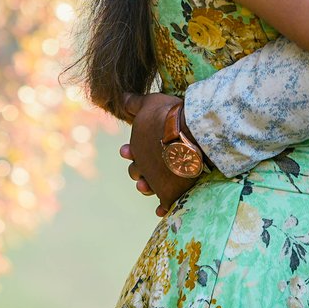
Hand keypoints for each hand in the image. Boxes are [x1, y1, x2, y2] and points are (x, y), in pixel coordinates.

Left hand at [118, 91, 198, 215]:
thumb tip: (120, 97)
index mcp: (137, 147)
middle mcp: (144, 166)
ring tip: (145, 187)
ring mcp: (157, 181)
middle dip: (137, 170)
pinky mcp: (170, 192)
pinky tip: (160, 210)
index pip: (131, 153)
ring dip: (146, 188)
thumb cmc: (167, 116)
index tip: (126, 151)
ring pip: (148, 188)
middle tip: (138, 170)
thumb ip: (134, 103)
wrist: (188, 133)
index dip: (129, 153)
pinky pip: (165, 204)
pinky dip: (162, 207)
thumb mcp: (149, 103)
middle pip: (137, 172)